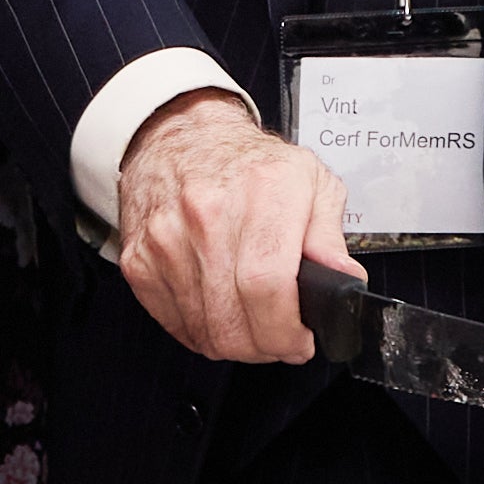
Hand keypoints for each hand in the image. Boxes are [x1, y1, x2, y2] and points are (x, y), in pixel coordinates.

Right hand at [114, 92, 361, 365]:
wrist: (181, 137)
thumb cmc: (250, 164)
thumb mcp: (311, 181)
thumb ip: (330, 236)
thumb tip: (344, 281)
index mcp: (261, 192)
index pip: (268, 287)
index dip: (287, 331)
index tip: (300, 341)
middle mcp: (207, 215)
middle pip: (234, 321)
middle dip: (266, 347)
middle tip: (281, 340)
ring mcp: (167, 240)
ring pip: (204, 331)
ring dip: (235, 344)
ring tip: (253, 325)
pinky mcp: (140, 261)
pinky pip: (175, 325)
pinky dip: (201, 332)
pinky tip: (221, 313)